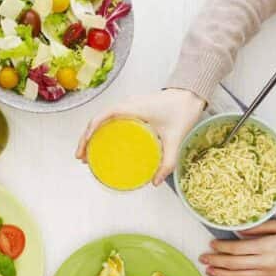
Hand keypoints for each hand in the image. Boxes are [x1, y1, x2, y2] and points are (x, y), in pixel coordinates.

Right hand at [75, 88, 204, 183]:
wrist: (192, 93)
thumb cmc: (183, 110)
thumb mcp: (175, 139)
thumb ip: (167, 163)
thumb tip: (155, 183)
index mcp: (133, 108)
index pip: (102, 117)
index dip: (89, 133)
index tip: (84, 150)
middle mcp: (127, 104)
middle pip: (98, 120)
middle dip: (86, 139)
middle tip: (82, 158)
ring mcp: (129, 105)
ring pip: (103, 119)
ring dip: (92, 134)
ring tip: (88, 154)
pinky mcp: (133, 109)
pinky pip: (111, 118)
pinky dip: (102, 130)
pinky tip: (103, 144)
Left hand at [200, 220, 275, 275]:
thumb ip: (261, 228)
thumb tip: (240, 231)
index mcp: (268, 246)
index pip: (237, 248)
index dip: (221, 247)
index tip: (211, 244)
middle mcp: (266, 263)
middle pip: (234, 264)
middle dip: (216, 261)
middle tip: (204, 258)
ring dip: (221, 274)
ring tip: (209, 270)